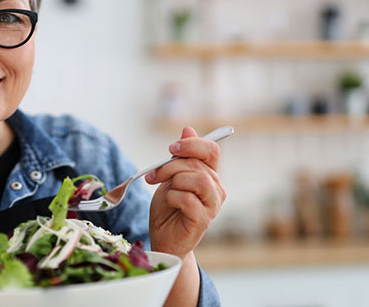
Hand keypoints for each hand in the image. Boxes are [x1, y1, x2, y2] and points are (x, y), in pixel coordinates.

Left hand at [145, 126, 225, 257]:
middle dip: (170, 166)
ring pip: (198, 179)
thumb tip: (188, 129)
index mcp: (209, 175)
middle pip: (198, 164)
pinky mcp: (202, 220)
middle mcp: (215, 189)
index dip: (191, 144)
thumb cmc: (168, 208)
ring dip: (173, 179)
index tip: (171, 149)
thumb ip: (181, 157)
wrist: (164, 238)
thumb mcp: (170, 177)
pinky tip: (168, 202)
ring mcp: (211, 205)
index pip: (212, 149)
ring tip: (162, 188)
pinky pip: (188, 199)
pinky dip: (173, 197)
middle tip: (153, 174)